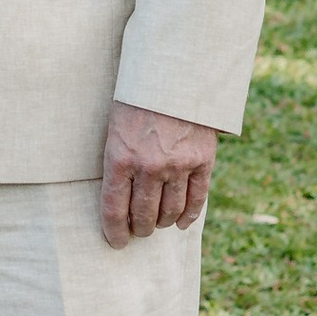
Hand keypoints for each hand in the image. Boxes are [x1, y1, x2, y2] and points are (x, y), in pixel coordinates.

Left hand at [99, 101, 217, 246]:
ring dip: (162, 223)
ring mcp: (178, 165)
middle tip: (138, 230)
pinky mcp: (202, 160)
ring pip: (170, 212)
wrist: (174, 73)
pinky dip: (189, 216)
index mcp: (120, 158)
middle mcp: (149, 166)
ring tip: (157, 223)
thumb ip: (119, 162)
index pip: (114, 210)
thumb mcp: (116, 127)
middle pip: (144, 216)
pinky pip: (196, 199)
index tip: (116, 242)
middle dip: (140, 229)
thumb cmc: (137, 99)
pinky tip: (181, 222)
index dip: (115, 232)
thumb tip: (121, 199)